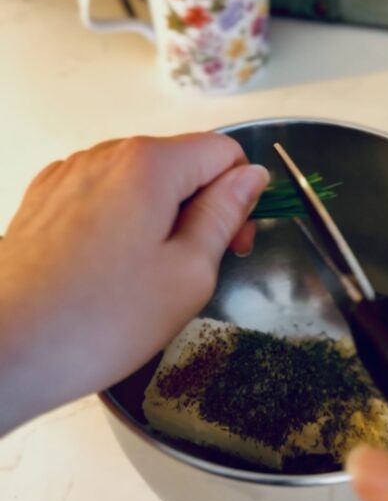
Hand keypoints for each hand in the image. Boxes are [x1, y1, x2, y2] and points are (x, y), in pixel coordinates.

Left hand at [0, 133, 267, 433]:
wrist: (4, 348)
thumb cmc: (98, 321)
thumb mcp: (188, 273)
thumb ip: (224, 215)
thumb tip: (249, 176)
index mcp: (149, 163)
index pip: (223, 151)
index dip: (242, 196)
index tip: (234, 244)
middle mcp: (106, 154)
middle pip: (180, 162)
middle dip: (201, 207)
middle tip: (195, 270)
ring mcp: (68, 174)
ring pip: (140, 181)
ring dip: (159, 217)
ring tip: (145, 279)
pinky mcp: (43, 199)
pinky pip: (101, 196)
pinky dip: (119, 223)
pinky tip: (108, 272)